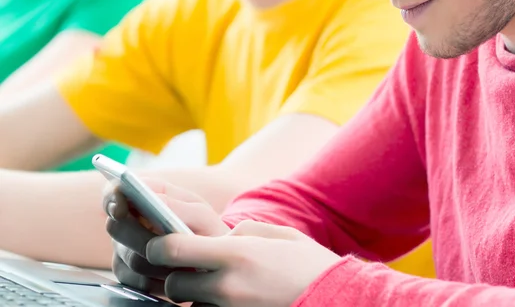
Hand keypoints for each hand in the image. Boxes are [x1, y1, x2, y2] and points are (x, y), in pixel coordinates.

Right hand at [103, 179, 228, 294]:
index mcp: (145, 198)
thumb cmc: (206, 230)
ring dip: (153, 261)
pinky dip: (153, 280)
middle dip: (138, 236)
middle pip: (116, 227)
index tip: (120, 208)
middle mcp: (130, 221)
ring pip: (127, 257)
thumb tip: (150, 197)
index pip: (116, 191)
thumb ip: (176, 204)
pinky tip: (172, 277)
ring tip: (178, 263)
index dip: (112, 197)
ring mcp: (125, 248)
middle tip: (158, 245)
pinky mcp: (127, 274)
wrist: (214, 262)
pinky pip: (132, 281)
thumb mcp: (199, 214)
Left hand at [146, 220, 342, 306]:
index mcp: (235, 254)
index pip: (172, 249)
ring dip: (192, 297)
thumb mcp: (278, 235)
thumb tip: (220, 239)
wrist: (337, 300)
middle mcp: (227, 287)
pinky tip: (227, 298)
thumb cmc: (310, 266)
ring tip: (215, 284)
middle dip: (174, 276)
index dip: (159, 245)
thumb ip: (242, 233)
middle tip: (191, 268)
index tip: (161, 242)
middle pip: (172, 285)